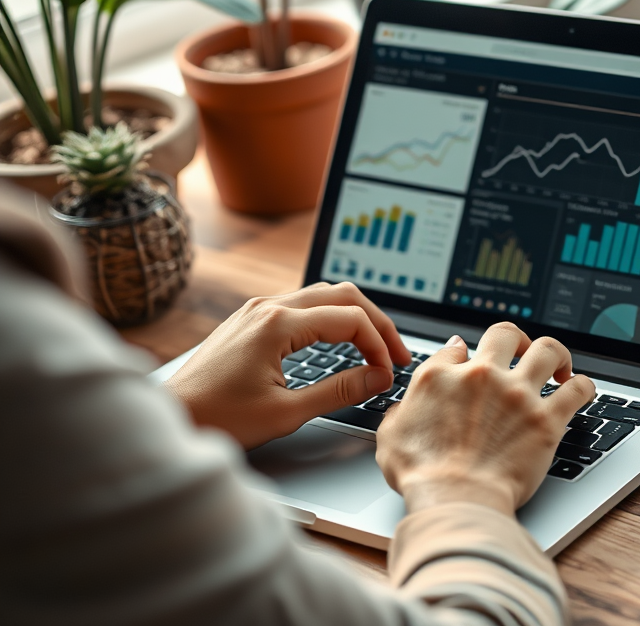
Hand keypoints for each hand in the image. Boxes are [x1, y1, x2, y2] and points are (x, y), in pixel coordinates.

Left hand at [165, 282, 410, 449]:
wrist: (170, 417)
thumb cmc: (218, 418)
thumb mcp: (286, 412)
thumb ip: (339, 391)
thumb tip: (378, 378)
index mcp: (277, 324)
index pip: (350, 319)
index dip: (380, 345)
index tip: (389, 373)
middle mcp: (268, 306)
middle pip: (343, 295)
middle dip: (377, 322)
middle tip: (397, 353)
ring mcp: (258, 309)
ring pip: (324, 294)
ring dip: (355, 317)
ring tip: (375, 346)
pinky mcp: (252, 319)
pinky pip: (303, 304)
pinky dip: (332, 317)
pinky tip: (341, 340)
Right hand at [375, 323, 595, 515]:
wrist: (456, 501)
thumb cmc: (422, 477)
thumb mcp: (391, 435)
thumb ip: (402, 409)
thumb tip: (410, 401)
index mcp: (440, 377)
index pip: (457, 347)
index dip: (465, 354)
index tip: (472, 363)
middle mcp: (481, 376)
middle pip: (506, 333)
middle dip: (515, 339)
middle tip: (521, 352)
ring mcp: (517, 395)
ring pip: (548, 350)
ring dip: (556, 354)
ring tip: (558, 365)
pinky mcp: (547, 419)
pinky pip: (577, 389)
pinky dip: (583, 386)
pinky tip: (581, 389)